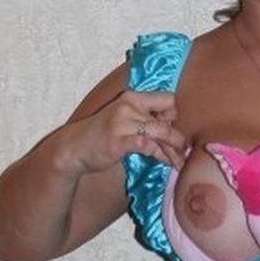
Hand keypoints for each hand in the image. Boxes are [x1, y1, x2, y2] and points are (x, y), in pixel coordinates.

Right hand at [58, 89, 187, 174]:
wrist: (73, 148)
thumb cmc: (102, 136)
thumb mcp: (124, 119)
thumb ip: (145, 119)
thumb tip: (173, 128)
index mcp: (133, 97)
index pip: (168, 99)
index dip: (175, 116)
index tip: (175, 131)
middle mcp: (129, 105)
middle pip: (169, 117)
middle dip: (179, 138)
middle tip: (185, 152)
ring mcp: (124, 122)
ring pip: (162, 132)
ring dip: (174, 149)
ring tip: (179, 162)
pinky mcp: (120, 140)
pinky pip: (149, 146)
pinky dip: (161, 156)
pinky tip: (165, 162)